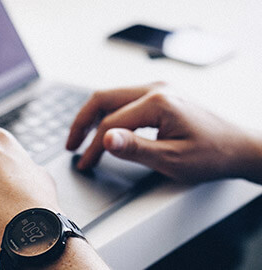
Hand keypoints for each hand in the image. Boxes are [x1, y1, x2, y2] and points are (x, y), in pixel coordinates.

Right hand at [67, 83, 261, 182]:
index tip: (85, 164)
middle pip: (103, 98)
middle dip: (82, 122)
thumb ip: (135, 148)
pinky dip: (108, 114)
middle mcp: (156, 88)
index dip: (94, 146)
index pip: (111, 123)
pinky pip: (124, 100)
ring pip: (111, 97)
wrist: (239, 147)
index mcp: (158, 102)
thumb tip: (105, 139)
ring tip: (82, 138)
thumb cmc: (212, 155)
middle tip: (71, 145)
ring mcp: (158, 89)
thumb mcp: (172, 159)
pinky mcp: (160, 95)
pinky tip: (104, 129)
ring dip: (93, 116)